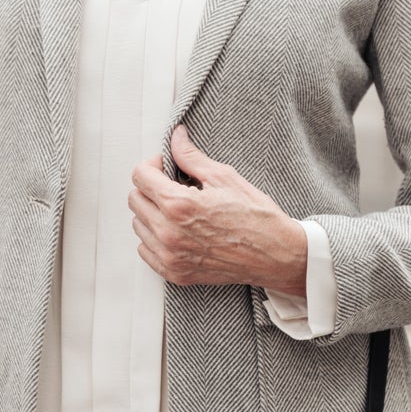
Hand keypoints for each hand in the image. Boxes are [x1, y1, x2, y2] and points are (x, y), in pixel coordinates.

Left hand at [129, 124, 308, 295]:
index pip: (140, 176)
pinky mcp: (175, 273)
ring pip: (138, 225)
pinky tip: (177, 231)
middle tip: (174, 186)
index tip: (166, 167)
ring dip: (152, 213)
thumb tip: (175, 138)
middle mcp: (168, 233)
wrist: (275, 255)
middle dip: (151, 188)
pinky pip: (146, 251)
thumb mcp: (224, 177)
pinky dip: (155, 238)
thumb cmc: (256, 217)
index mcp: (178, 205)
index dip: (153, 165)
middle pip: (135, 200)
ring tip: (180, 211)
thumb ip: (191, 157)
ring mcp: (170, 256)